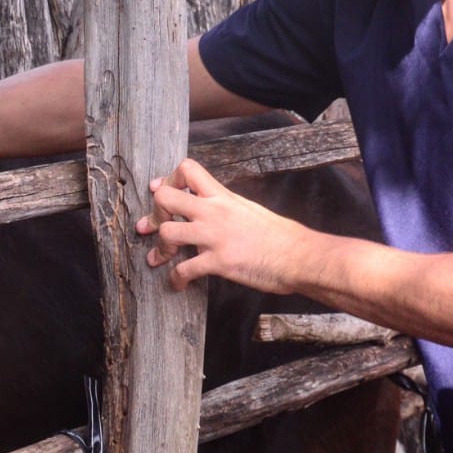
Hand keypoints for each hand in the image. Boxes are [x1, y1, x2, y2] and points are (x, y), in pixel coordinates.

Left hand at [135, 158, 315, 293]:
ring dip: (160, 249)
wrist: (299, 256)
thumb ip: (224, 205)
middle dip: (154, 213)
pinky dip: (175, 279)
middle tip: (154, 227)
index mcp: (223, 196)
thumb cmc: (279, 235)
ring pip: (168, 233)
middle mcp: (215, 212)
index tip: (160, 191)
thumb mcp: (248, 208)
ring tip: (161, 258)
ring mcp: (215, 237)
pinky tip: (178, 284)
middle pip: (166, 198)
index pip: (187, 169)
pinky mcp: (219, 262)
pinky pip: (184, 270)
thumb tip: (207, 206)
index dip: (168, 179)